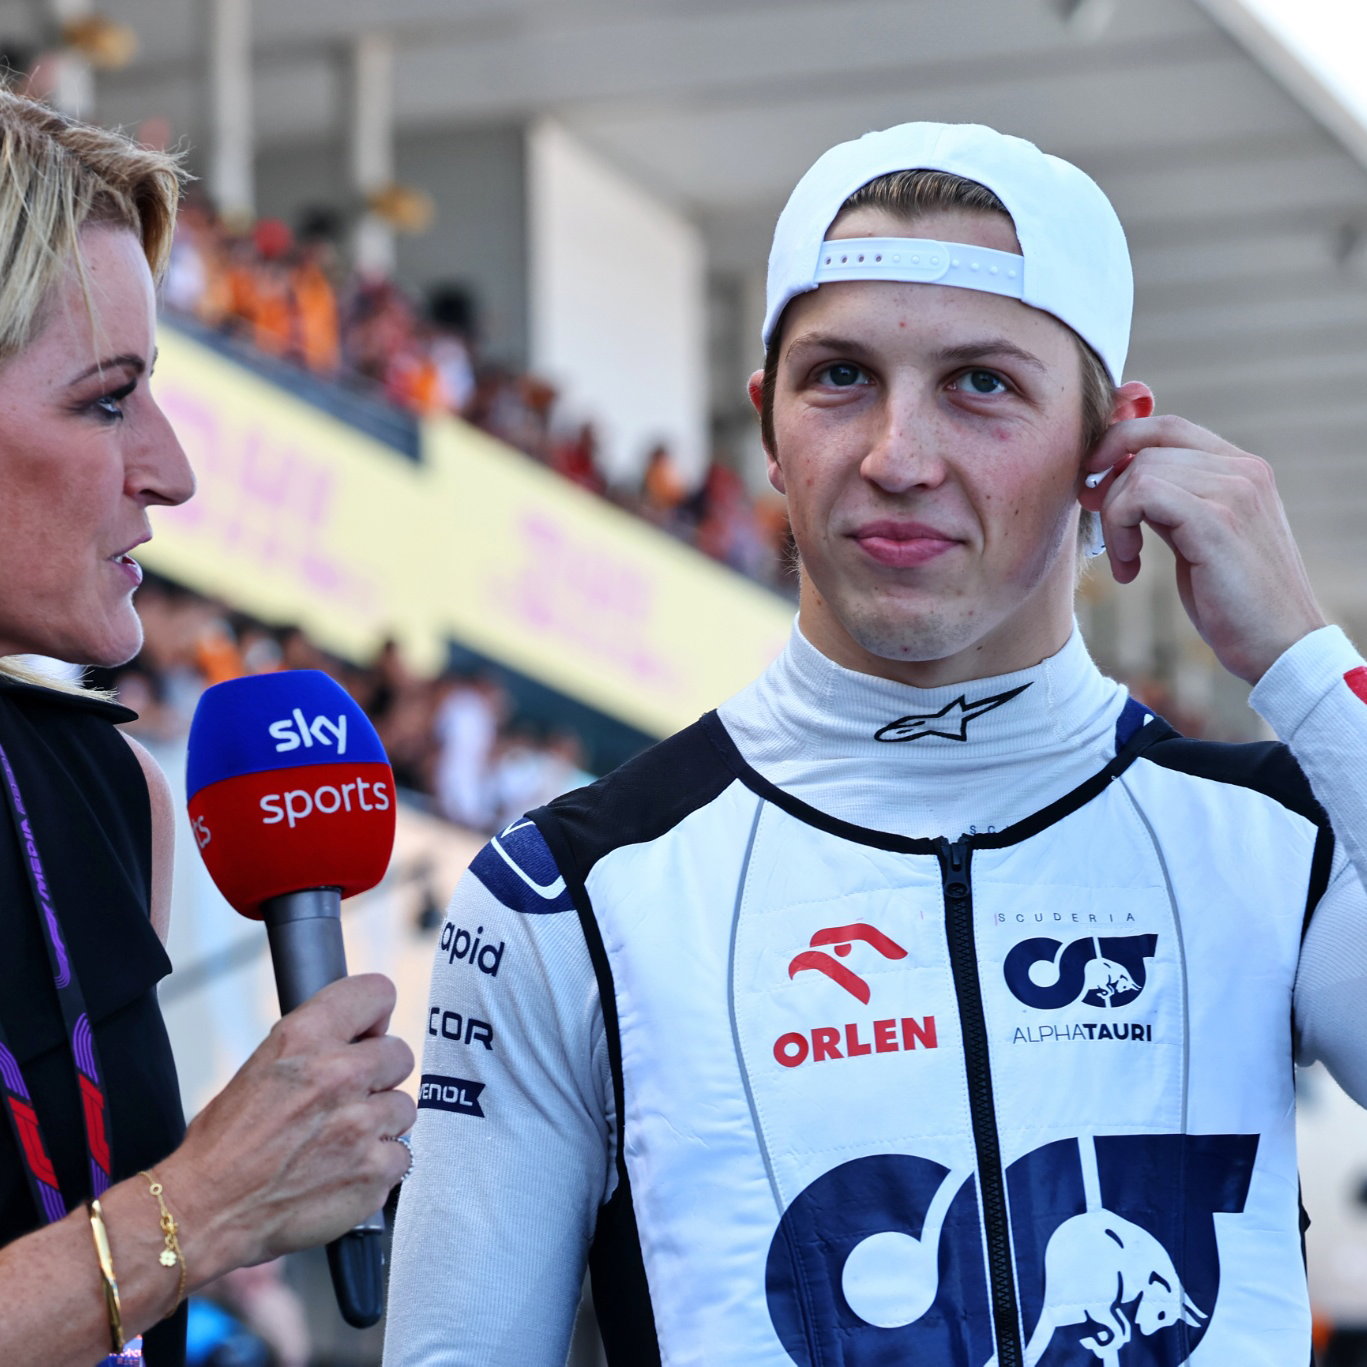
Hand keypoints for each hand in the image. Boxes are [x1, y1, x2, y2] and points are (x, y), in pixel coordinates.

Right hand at [158, 974, 415, 1278]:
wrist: (206, 1213)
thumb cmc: (226, 1144)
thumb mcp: (262, 1065)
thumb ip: (316, 1045)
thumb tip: (359, 1036)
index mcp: (305, 1038)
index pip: (377, 993)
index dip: (375, 1016)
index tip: (367, 1034)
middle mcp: (338, 1074)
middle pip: (400, 1054)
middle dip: (378, 1076)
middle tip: (348, 1099)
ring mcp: (361, 1125)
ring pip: (403, 1107)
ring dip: (380, 1123)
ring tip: (341, 1141)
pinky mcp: (374, 1171)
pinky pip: (402, 1155)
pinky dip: (379, 1165)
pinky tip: (345, 1171)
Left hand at [1079, 414, 1326, 683]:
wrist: (1277, 644)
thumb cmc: (1232, 598)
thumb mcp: (1197, 536)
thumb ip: (1170, 501)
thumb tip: (1118, 476)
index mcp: (1242, 468)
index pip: (1167, 426)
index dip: (1119, 443)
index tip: (1093, 481)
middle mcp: (1243, 470)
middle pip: (1146, 450)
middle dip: (1109, 491)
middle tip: (1106, 533)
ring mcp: (1234, 491)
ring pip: (1139, 472)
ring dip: (1115, 520)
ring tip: (1126, 561)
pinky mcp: (1217, 520)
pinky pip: (1142, 495)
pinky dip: (1120, 530)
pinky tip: (1130, 568)